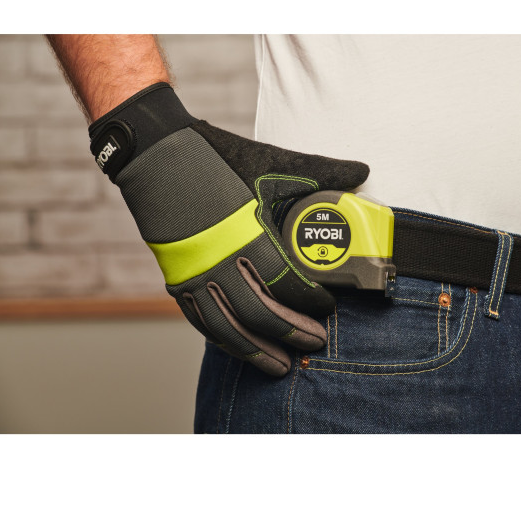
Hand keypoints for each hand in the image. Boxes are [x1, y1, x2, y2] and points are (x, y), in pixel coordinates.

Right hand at [89, 83, 368, 375]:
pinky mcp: (176, 278)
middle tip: (316, 342)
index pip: (286, 283)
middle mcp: (219, 261)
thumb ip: (321, 171)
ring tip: (281, 366)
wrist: (157, 153)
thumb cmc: (216, 159)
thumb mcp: (272, 161)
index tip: (328, 305)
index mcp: (247, 234)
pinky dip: (223, 339)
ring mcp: (194, 273)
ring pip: (228, 327)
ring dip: (256, 351)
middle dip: (292, 333)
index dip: (311, 300)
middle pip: (260, 313)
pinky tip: (240, 348)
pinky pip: (200, 321)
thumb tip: (363, 171)